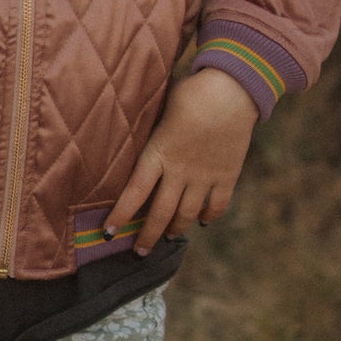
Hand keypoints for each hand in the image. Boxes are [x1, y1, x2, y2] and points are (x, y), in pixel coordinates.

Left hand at [106, 70, 258, 253]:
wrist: (232, 89)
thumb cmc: (191, 91)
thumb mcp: (160, 107)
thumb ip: (150, 128)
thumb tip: (132, 128)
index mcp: (158, 154)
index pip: (134, 193)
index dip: (121, 215)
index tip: (108, 233)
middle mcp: (180, 171)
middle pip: (160, 213)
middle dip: (148, 236)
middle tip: (139, 251)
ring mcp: (205, 176)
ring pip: (187, 214)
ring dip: (175, 230)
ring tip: (169, 238)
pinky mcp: (227, 175)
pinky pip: (216, 205)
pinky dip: (208, 217)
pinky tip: (202, 222)